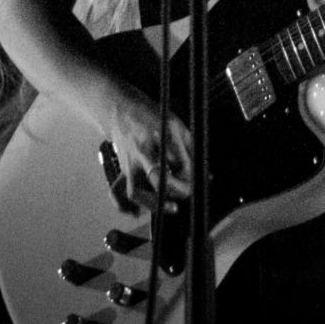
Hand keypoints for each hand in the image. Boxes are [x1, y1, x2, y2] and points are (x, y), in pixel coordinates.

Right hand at [101, 90, 192, 216]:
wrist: (121, 111)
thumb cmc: (153, 117)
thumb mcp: (177, 125)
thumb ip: (191, 150)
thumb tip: (207, 176)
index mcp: (160, 134)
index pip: (179, 161)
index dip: (192, 175)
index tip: (199, 179)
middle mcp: (143, 150)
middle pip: (157, 176)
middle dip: (176, 190)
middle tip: (188, 192)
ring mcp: (130, 162)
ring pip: (136, 191)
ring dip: (154, 203)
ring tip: (172, 207)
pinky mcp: (122, 170)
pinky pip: (117, 193)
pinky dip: (126, 206)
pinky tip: (139, 212)